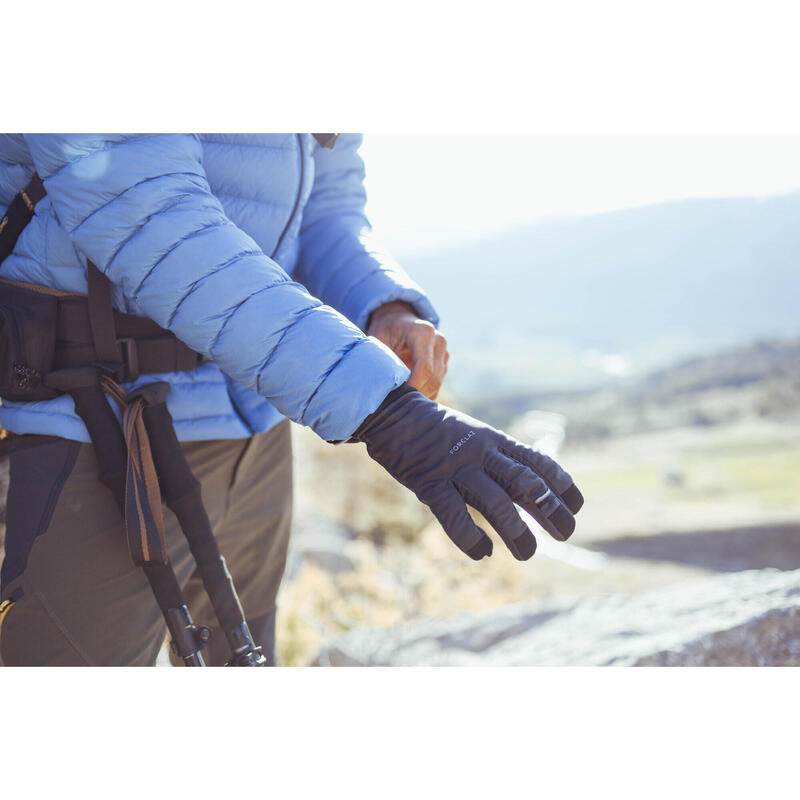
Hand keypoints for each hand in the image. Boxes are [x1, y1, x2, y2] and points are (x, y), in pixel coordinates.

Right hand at [350, 384, 583, 560]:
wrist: (394, 414)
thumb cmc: (438, 430)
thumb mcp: (475, 435)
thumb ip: (498, 459)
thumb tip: (528, 490)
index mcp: (495, 440)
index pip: (538, 462)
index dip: (561, 484)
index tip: (576, 506)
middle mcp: (481, 452)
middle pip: (525, 483)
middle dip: (550, 510)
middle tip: (566, 534)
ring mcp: (456, 468)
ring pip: (495, 502)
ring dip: (516, 531)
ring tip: (527, 554)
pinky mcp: (430, 483)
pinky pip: (455, 516)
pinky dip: (472, 539)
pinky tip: (485, 552)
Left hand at [366, 301, 448, 399]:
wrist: (398, 320)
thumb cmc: (385, 331)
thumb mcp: (378, 341)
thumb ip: (382, 361)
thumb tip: (379, 387)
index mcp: (423, 333)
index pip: (425, 367)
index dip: (414, 386)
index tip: (399, 398)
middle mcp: (438, 341)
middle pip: (433, 378)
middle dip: (417, 394)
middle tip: (398, 405)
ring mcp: (444, 352)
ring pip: (437, 383)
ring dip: (421, 396)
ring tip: (401, 402)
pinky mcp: (444, 362)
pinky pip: (437, 384)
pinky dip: (425, 394)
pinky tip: (409, 398)